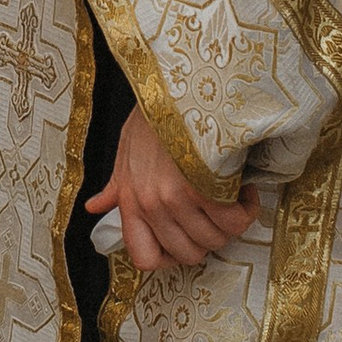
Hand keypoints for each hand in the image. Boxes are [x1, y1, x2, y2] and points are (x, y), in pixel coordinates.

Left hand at [87, 106, 258, 273]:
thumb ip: (116, 185)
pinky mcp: (205, 187)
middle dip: (209, 239)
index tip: (187, 240)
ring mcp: (177, 198)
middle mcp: (151, 204)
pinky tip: (244, 188)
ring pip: (216, 239)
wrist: (177, 83)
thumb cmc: (155, 112)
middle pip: (190, 253)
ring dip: (231, 223)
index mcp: (131, 199)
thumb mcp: (125, 148)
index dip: (170, 258)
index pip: (144, 257)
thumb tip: (95, 206)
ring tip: (233, 196)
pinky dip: (246, 208)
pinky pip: (235, 220)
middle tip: (217, 214)